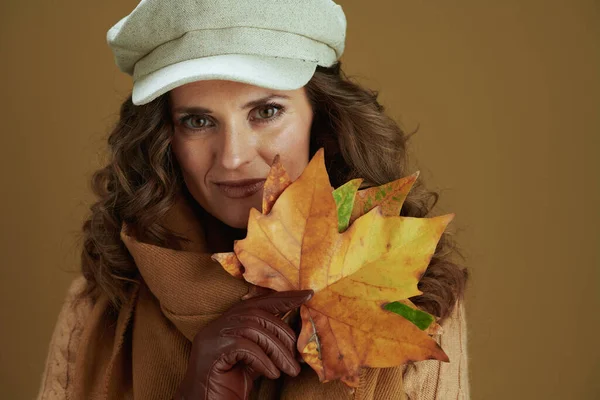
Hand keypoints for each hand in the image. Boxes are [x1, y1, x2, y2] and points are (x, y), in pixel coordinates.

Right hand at [174, 289, 313, 399]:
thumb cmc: (228, 386)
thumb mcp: (253, 361)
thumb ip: (266, 344)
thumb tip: (295, 338)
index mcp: (228, 322)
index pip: (258, 302)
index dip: (283, 297)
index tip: (307, 295)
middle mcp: (218, 324)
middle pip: (258, 315)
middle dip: (284, 333)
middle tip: (298, 358)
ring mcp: (212, 336)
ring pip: (253, 329)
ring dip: (278, 351)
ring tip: (291, 370)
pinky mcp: (212, 351)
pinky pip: (245, 347)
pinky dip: (264, 361)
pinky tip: (272, 374)